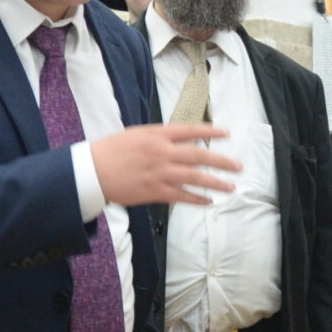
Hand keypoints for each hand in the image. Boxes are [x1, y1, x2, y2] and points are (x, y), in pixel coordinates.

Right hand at [89, 122, 239, 206]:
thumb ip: (159, 136)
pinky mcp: (155, 191)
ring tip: (231, 186)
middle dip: (222, 161)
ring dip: (216, 183)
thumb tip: (179, 140)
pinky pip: (182, 196)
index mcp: (157, 134)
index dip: (210, 131)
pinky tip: (209, 200)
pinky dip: (197, 199)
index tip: (226, 133)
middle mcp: (162, 152)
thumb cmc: (112, 150)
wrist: (93, 171)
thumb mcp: (136, 134)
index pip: (190, 130)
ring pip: (195, 178)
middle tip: (238, 166)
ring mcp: (160, 173)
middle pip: (199, 155)